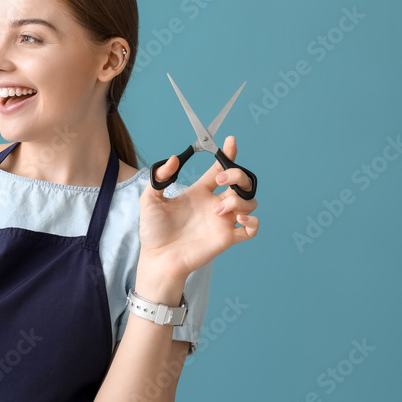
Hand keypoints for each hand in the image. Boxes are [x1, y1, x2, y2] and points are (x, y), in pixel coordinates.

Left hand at [138, 135, 258, 280]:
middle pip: (240, 182)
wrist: (158, 258)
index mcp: (199, 193)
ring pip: (249, 201)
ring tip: (217, 210)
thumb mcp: (149, 200)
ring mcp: (222, 221)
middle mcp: (214, 204)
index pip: (219, 169)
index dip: (228, 155)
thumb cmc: (153, 231)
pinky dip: (252, 220)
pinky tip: (238, 219)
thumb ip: (159, 178)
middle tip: (220, 181)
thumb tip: (173, 158)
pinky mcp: (227, 238)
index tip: (230, 142)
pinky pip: (252, 227)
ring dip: (238, 200)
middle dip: (237, 174)